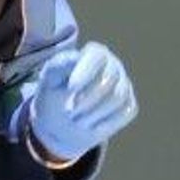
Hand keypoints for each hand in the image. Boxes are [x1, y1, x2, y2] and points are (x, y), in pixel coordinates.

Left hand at [26, 42, 137, 162]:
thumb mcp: (50, 79)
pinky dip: (106, 123)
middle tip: (69, 111)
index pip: (97, 57)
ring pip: (118, 98)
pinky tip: (91, 126)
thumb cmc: (54, 94)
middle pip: (108, 80)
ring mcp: (124, 85)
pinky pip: (126, 112)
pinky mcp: (129, 105)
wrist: (60, 123)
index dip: (86, 71)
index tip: (71, 88)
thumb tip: (75, 57)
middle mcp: (113, 66)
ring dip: (94, 113)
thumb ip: (60, 65)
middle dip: (87, 99)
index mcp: (94, 53)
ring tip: (77, 120)